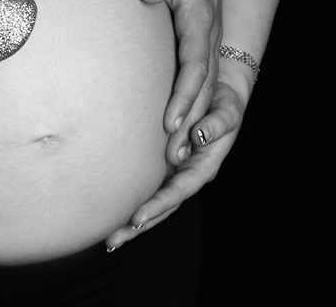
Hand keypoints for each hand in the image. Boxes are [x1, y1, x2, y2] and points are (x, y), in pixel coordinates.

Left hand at [104, 65, 246, 250]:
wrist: (219, 96)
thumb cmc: (224, 103)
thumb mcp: (226, 111)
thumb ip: (217, 123)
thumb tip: (199, 135)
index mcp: (204, 166)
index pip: (179, 190)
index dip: (159, 204)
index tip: (137, 218)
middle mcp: (188, 174)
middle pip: (164, 206)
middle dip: (139, 225)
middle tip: (112, 240)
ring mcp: (176, 172)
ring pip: (154, 202)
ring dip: (132, 222)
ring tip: (109, 238)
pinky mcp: (165, 165)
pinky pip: (148, 187)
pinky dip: (132, 201)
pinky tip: (114, 214)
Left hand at [137, 0, 221, 165]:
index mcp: (201, 18)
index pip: (194, 64)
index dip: (183, 95)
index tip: (168, 122)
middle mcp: (207, 37)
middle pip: (204, 90)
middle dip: (190, 126)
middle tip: (172, 160)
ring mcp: (205, 45)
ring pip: (204, 94)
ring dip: (192, 129)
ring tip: (175, 161)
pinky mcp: (197, 49)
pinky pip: (197, 88)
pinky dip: (189, 116)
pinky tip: (172, 142)